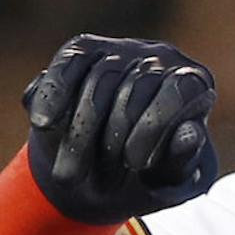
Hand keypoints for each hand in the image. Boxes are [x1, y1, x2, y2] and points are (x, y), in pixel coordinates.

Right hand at [21, 34, 218, 223]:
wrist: (106, 178)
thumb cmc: (147, 179)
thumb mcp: (170, 184)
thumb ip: (183, 162)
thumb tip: (190, 133)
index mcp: (193, 84)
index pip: (182, 88)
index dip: (156, 125)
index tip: (136, 163)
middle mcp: (160, 57)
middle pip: (138, 85)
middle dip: (112, 138)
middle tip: (101, 180)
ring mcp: (121, 50)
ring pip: (99, 80)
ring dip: (79, 133)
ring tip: (68, 177)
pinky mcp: (83, 51)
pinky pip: (68, 66)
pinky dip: (53, 95)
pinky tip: (42, 124)